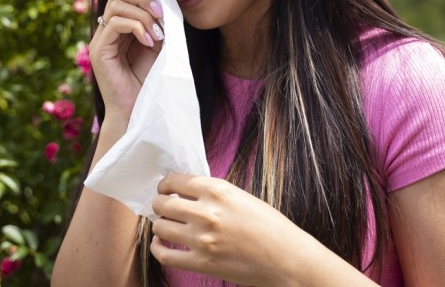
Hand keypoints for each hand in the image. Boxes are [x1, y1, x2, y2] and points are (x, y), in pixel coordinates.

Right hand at [90, 0, 164, 122]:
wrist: (137, 111)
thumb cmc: (148, 82)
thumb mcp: (157, 46)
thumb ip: (158, 24)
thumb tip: (166, 1)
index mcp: (118, 27)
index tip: (163, 2)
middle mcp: (106, 30)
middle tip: (163, 13)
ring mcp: (100, 40)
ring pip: (116, 5)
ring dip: (143, 14)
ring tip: (158, 32)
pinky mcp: (99, 51)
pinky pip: (115, 23)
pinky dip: (137, 27)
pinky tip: (150, 42)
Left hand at [150, 174, 305, 285]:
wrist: (286, 258)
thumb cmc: (268, 226)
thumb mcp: (241, 197)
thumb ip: (212, 193)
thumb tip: (184, 191)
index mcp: (218, 190)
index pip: (175, 181)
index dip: (165, 185)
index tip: (165, 189)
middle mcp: (206, 212)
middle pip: (163, 204)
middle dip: (159, 204)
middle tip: (162, 206)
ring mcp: (202, 239)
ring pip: (160, 226)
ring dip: (160, 224)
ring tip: (165, 224)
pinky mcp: (201, 263)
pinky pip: (164, 254)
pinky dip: (157, 248)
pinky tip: (161, 243)